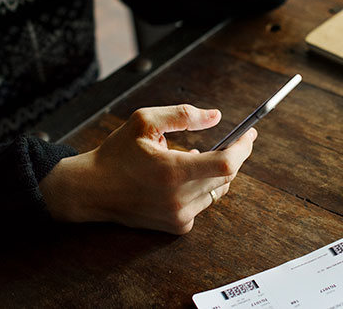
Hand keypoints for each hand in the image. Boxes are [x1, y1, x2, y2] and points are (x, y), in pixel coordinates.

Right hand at [39, 105, 256, 233]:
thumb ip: (183, 115)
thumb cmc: (117, 153)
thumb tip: (216, 117)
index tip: (249, 134)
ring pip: (217, 189)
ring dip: (213, 172)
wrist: (92, 190)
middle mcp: (179, 198)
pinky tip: (180, 178)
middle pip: (226, 176)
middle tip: (232, 139)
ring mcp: (179, 216)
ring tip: (191, 158)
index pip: (226, 163)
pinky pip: (203, 202)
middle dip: (232, 155)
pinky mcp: (177, 226)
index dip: (243, 148)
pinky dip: (200, 187)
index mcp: (172, 171)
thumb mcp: (145, 121)